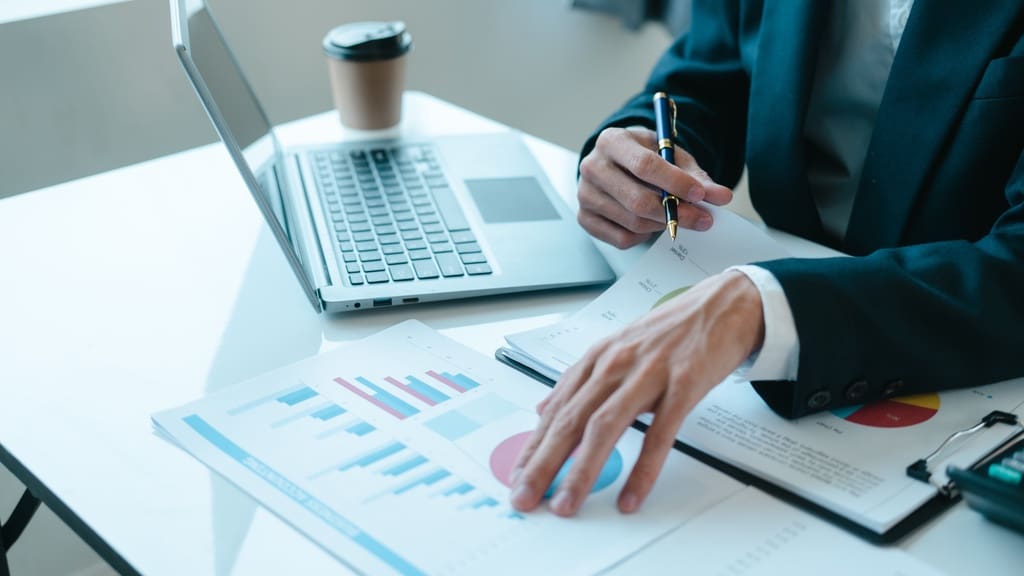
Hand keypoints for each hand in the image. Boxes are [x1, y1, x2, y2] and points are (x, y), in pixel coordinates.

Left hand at [509, 271, 763, 515]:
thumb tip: (544, 410)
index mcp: (598, 359)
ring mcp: (649, 374)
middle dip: (543, 464)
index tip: (517, 478)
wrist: (724, 304)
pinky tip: (629, 497)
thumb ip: (580, 382)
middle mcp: (616, 365)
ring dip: (582, 470)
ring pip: (605, 427)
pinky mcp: (683, 385)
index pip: (555, 410)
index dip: (533, 447)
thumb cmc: (670, 332)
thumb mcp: (617, 350)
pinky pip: (659, 435)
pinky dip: (642, 470)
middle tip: (525, 498)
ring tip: (567, 504)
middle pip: (570, 420)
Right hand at [577, 126, 733, 248]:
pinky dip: (644, 236)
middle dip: (676, 213)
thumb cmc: (644, 156)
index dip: (676, 183)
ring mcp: (585, 195)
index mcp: (612, 141)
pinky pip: (622, 238)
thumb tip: (720, 196)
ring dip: (663, 225)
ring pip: (633, 222)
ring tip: (678, 217)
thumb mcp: (670, 155)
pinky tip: (652, 223)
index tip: (701, 195)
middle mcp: (592, 167)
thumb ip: (695, 175)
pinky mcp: (585, 218)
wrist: (616, 163)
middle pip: (637, 200)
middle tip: (703, 219)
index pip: (645, 165)